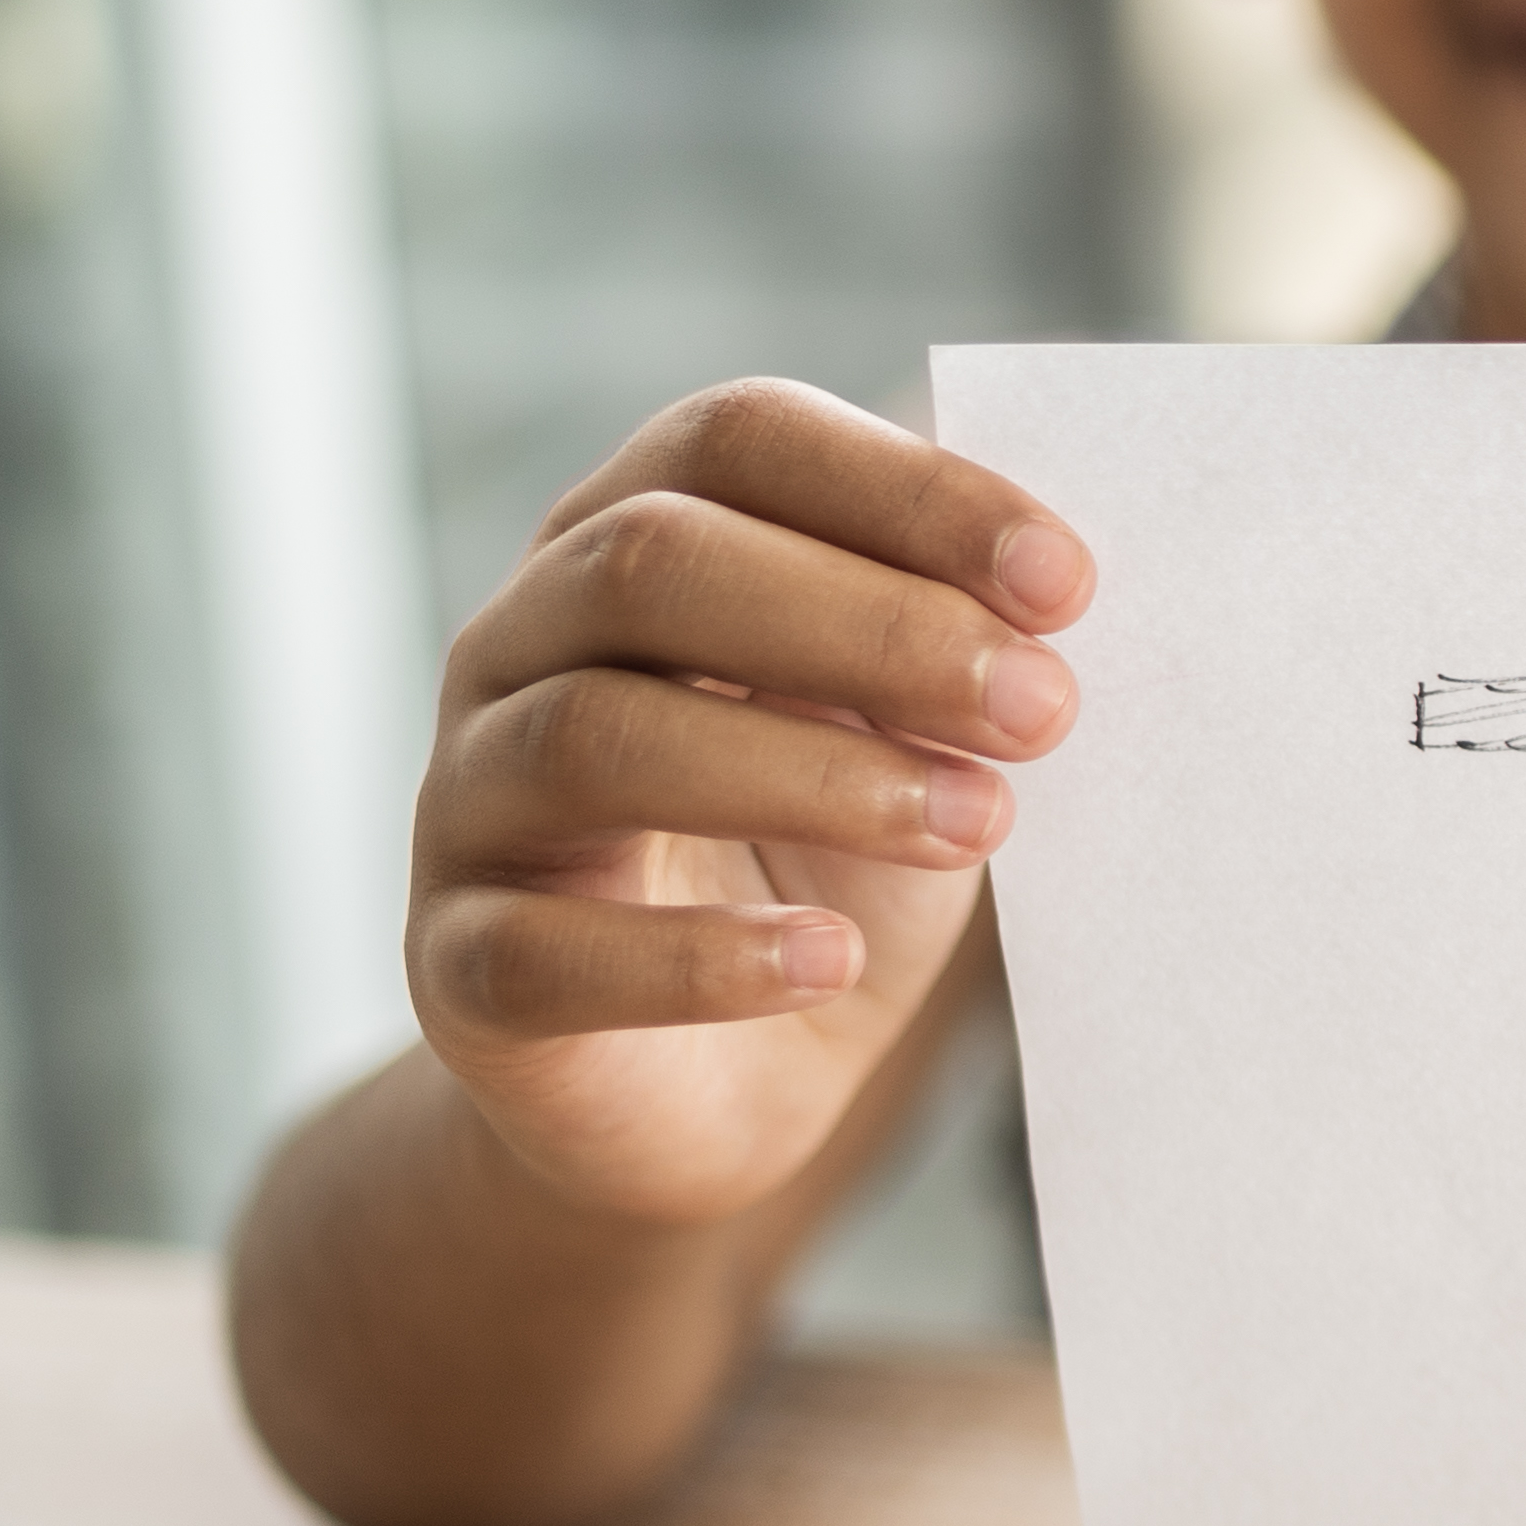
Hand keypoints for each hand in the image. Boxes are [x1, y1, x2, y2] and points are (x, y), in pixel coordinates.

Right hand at [407, 381, 1090, 1234]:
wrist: (728, 1087)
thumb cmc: (830, 861)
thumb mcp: (911, 732)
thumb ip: (957, 644)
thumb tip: (1062, 594)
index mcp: (631, 539)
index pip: (737, 439)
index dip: (906, 491)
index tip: (1066, 581)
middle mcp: (519, 643)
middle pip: (654, 565)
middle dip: (873, 625)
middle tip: (1046, 708)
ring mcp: (468, 800)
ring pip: (596, 735)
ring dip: (812, 775)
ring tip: (979, 824)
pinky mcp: (459, 968)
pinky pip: (542, 948)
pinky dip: (698, 956)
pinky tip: (828, 959)